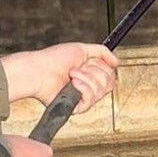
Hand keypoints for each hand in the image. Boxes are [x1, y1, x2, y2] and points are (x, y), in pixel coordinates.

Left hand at [1, 43, 119, 113]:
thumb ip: (102, 52)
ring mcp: (82, 97)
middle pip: (109, 83)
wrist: (39, 70)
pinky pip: (91, 100)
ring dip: (87, 79)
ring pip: (101, 92)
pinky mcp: (76, 107)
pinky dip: (83, 88)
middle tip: (78, 68)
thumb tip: (118, 62)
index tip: (88, 61)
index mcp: (90, 73)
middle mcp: (88, 86)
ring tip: (72, 74)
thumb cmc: (54, 59)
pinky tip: (73, 83)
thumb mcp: (82, 49)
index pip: (110, 75)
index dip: (102, 66)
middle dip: (94, 72)